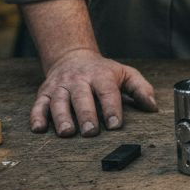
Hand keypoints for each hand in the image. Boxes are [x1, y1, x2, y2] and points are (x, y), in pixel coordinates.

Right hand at [31, 48, 157, 136]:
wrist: (72, 56)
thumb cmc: (102, 71)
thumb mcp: (125, 74)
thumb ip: (141, 89)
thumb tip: (153, 107)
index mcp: (100, 76)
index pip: (107, 92)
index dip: (112, 108)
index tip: (115, 125)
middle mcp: (78, 80)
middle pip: (81, 98)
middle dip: (86, 115)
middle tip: (91, 132)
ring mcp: (60, 86)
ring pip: (59, 102)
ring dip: (61, 118)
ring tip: (67, 133)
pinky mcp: (44, 92)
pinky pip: (38, 105)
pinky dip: (36, 116)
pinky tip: (39, 129)